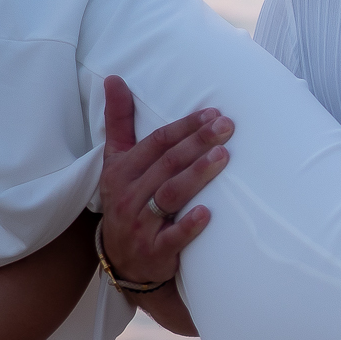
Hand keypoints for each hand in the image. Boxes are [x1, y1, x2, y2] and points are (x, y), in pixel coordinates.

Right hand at [98, 76, 229, 286]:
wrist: (124, 261)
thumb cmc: (127, 200)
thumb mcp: (116, 162)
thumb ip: (119, 121)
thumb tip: (114, 78)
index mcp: (121, 170)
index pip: (156, 143)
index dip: (185, 127)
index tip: (213, 113)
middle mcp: (129, 195)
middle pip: (166, 164)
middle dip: (197, 143)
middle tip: (226, 127)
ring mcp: (141, 224)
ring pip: (170, 195)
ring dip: (196, 175)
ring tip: (224, 158)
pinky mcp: (155, 251)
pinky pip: (172, 237)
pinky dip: (189, 225)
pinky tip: (207, 213)